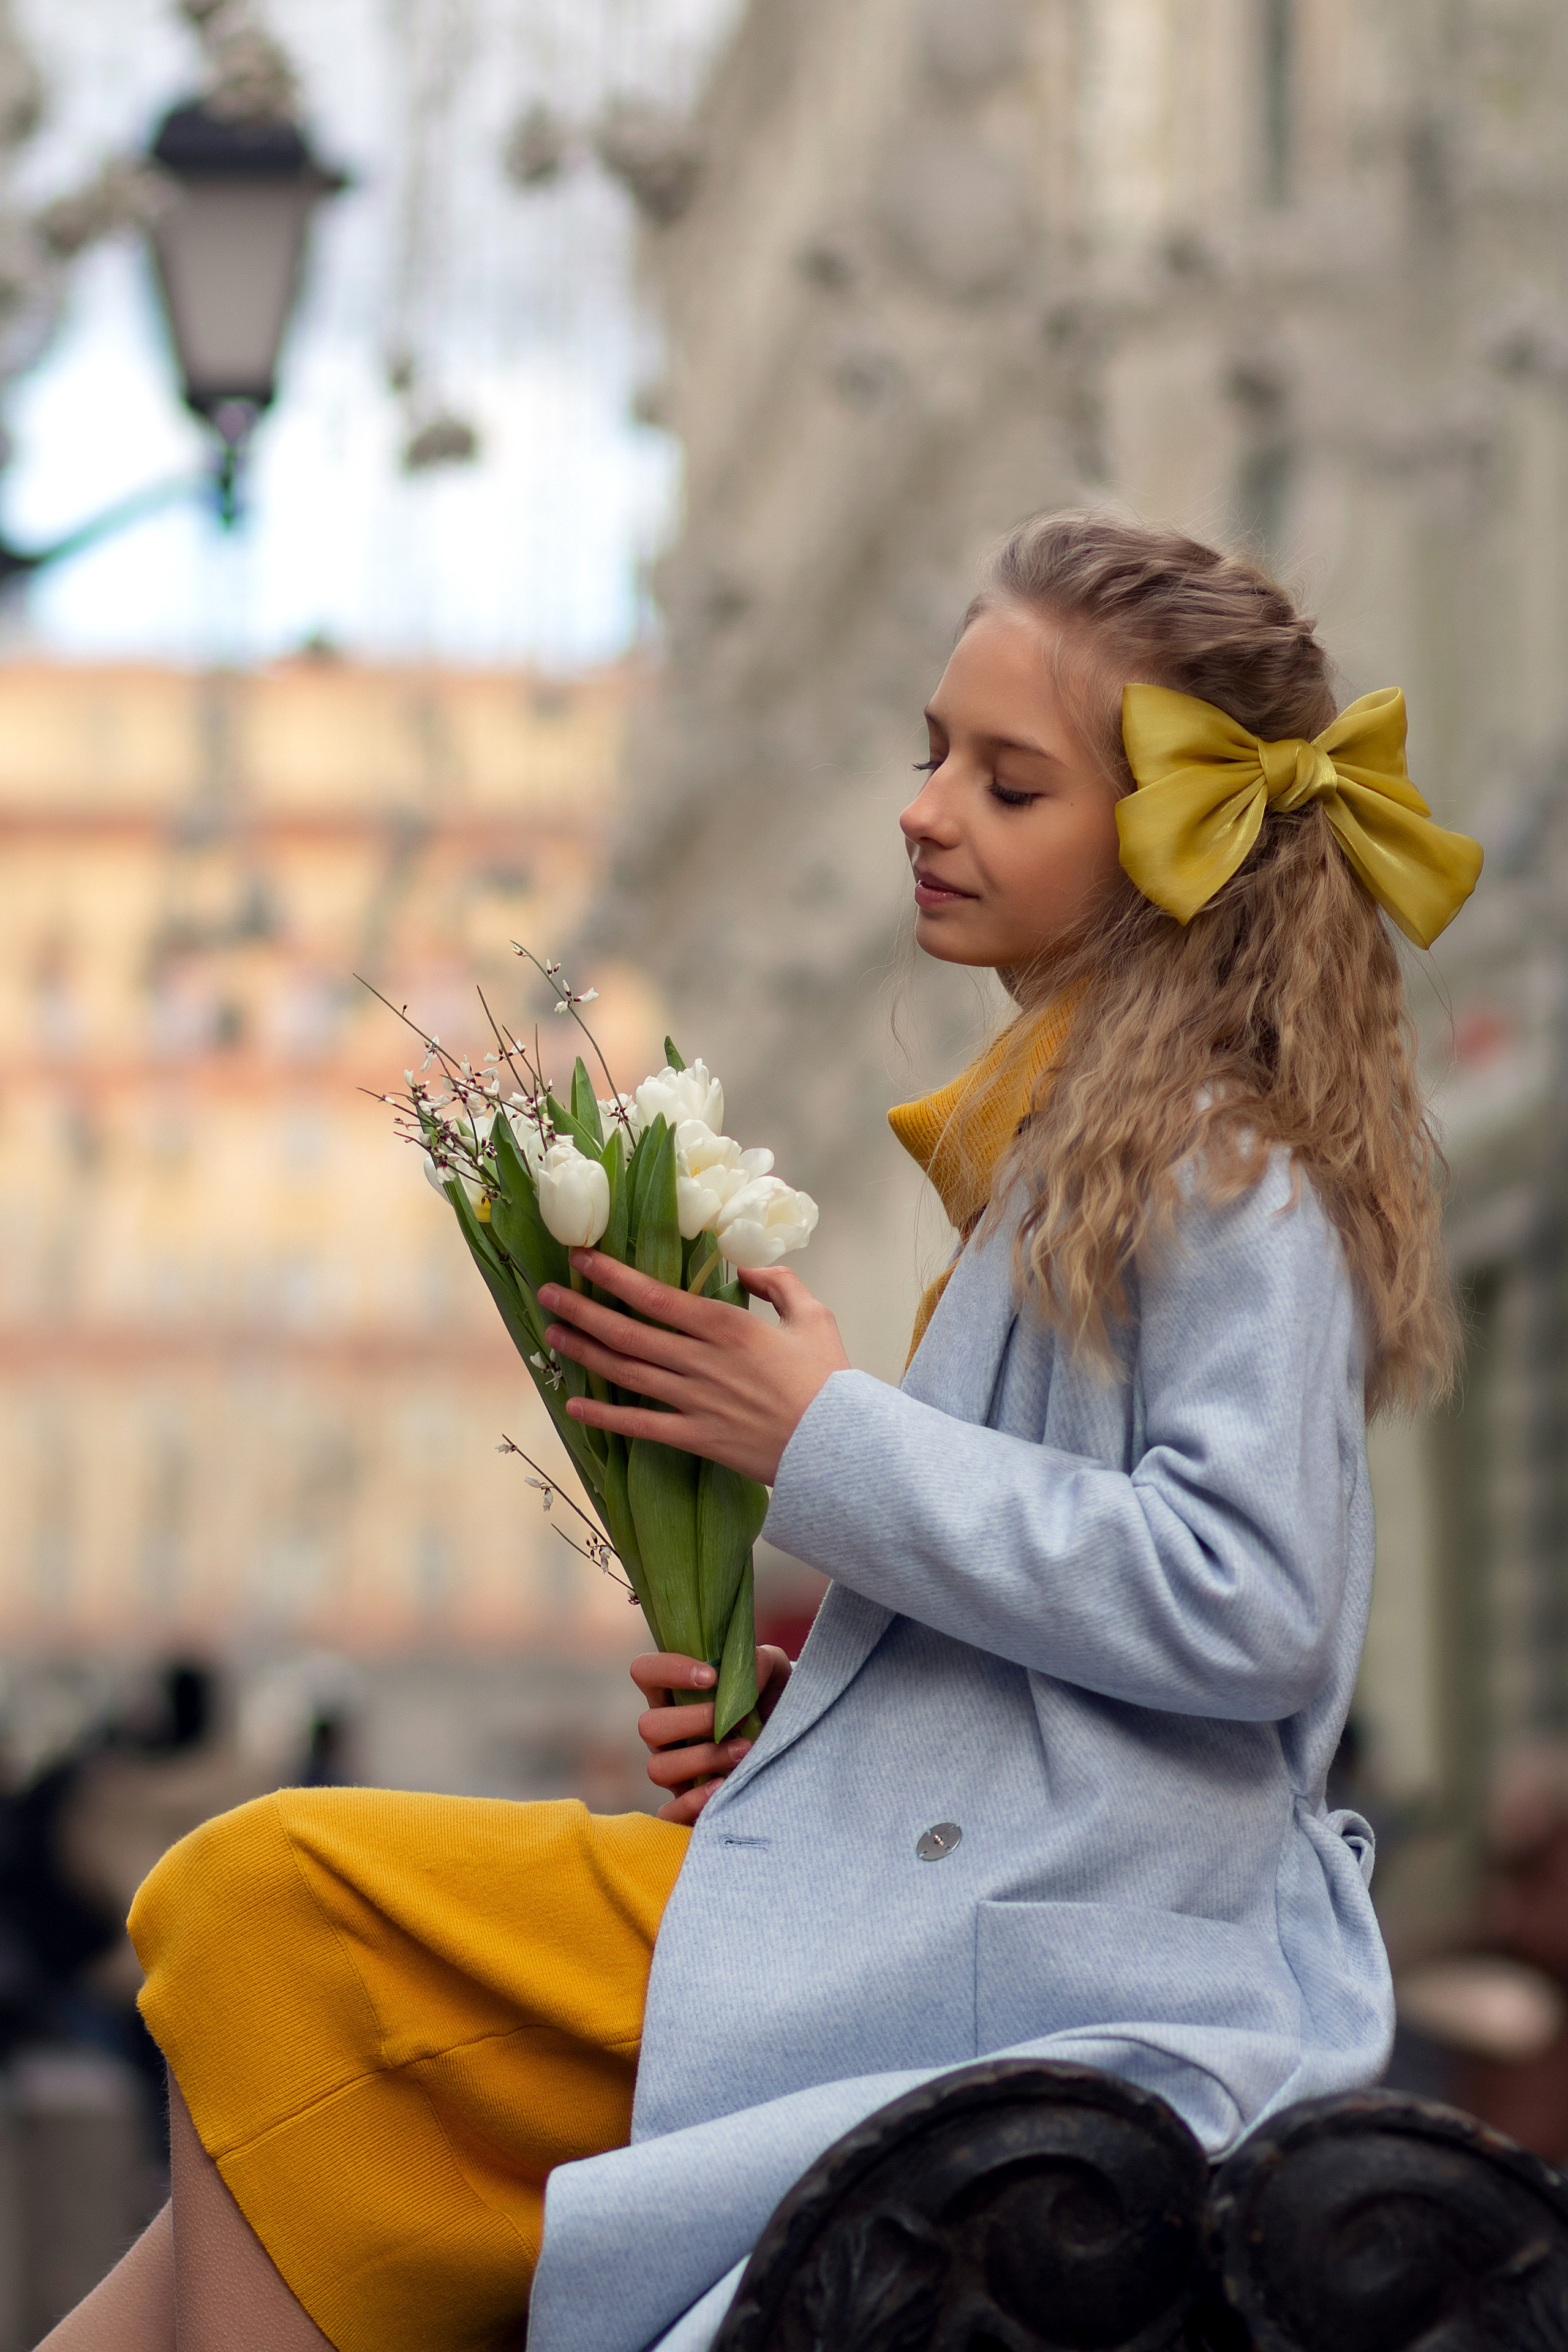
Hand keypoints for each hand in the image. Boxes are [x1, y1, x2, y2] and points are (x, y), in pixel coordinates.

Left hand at [539, 1252, 849, 1484]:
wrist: (841, 1448)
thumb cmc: (830, 1379)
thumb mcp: (814, 1316)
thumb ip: (778, 1284)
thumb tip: (744, 1267)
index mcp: (728, 1326)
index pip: (656, 1295)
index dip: (613, 1276)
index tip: (582, 1257)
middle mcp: (703, 1361)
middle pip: (629, 1332)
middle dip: (583, 1309)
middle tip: (549, 1293)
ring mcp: (696, 1401)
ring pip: (627, 1372)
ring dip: (585, 1351)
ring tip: (553, 1333)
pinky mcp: (697, 1437)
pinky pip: (640, 1426)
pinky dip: (604, 1417)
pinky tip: (574, 1405)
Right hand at [632, 1646, 793, 1823]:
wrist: (794, 1742)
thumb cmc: (772, 1700)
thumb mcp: (773, 1672)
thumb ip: (758, 1663)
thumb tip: (745, 1677)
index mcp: (674, 1693)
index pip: (645, 1671)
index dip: (669, 1670)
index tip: (711, 1677)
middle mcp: (665, 1732)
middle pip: (648, 1725)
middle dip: (695, 1722)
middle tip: (738, 1720)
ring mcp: (673, 1769)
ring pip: (658, 1768)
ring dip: (703, 1759)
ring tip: (744, 1751)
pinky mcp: (686, 1804)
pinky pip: (668, 1814)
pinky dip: (693, 1803)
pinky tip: (725, 1787)